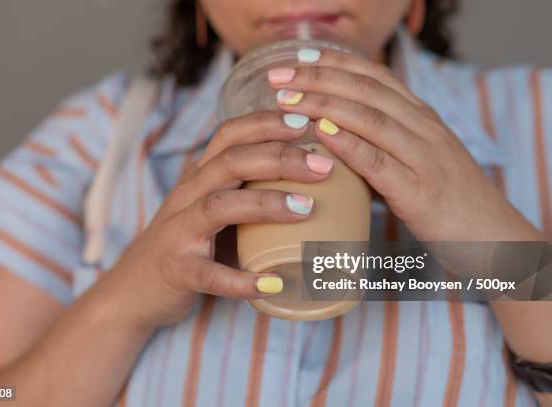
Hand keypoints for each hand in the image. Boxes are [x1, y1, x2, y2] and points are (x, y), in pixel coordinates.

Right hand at [110, 111, 334, 328]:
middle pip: (230, 162)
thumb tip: (313, 183)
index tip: (306, 122)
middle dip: (279, 158)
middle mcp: (187, 196)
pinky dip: (242, 280)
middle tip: (323, 166)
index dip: (266, 122)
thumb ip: (247, 190)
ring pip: (218, 206)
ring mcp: (179, 233)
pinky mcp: (178, 271)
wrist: (135, 288)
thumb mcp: (213, 207)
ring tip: (306, 209)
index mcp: (199, 177)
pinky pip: (210, 274)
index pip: (229, 135)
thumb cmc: (189, 243)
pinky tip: (274, 284)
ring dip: (264, 204)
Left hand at [268, 49, 540, 240]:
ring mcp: (425, 158)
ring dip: (325, 105)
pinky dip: (349, 144)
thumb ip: (384, 145)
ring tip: (288, 102)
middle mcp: (425, 129)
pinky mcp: (420, 192)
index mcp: (422, 118)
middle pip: (367, 91)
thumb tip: (334, 139)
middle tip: (278, 79)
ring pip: (371, 119)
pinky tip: (322, 133)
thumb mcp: (419, 160)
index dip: (335, 65)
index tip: (298, 61)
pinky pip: (380, 162)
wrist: (494, 237)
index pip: (375, 77)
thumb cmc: (448, 201)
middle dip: (319, 79)